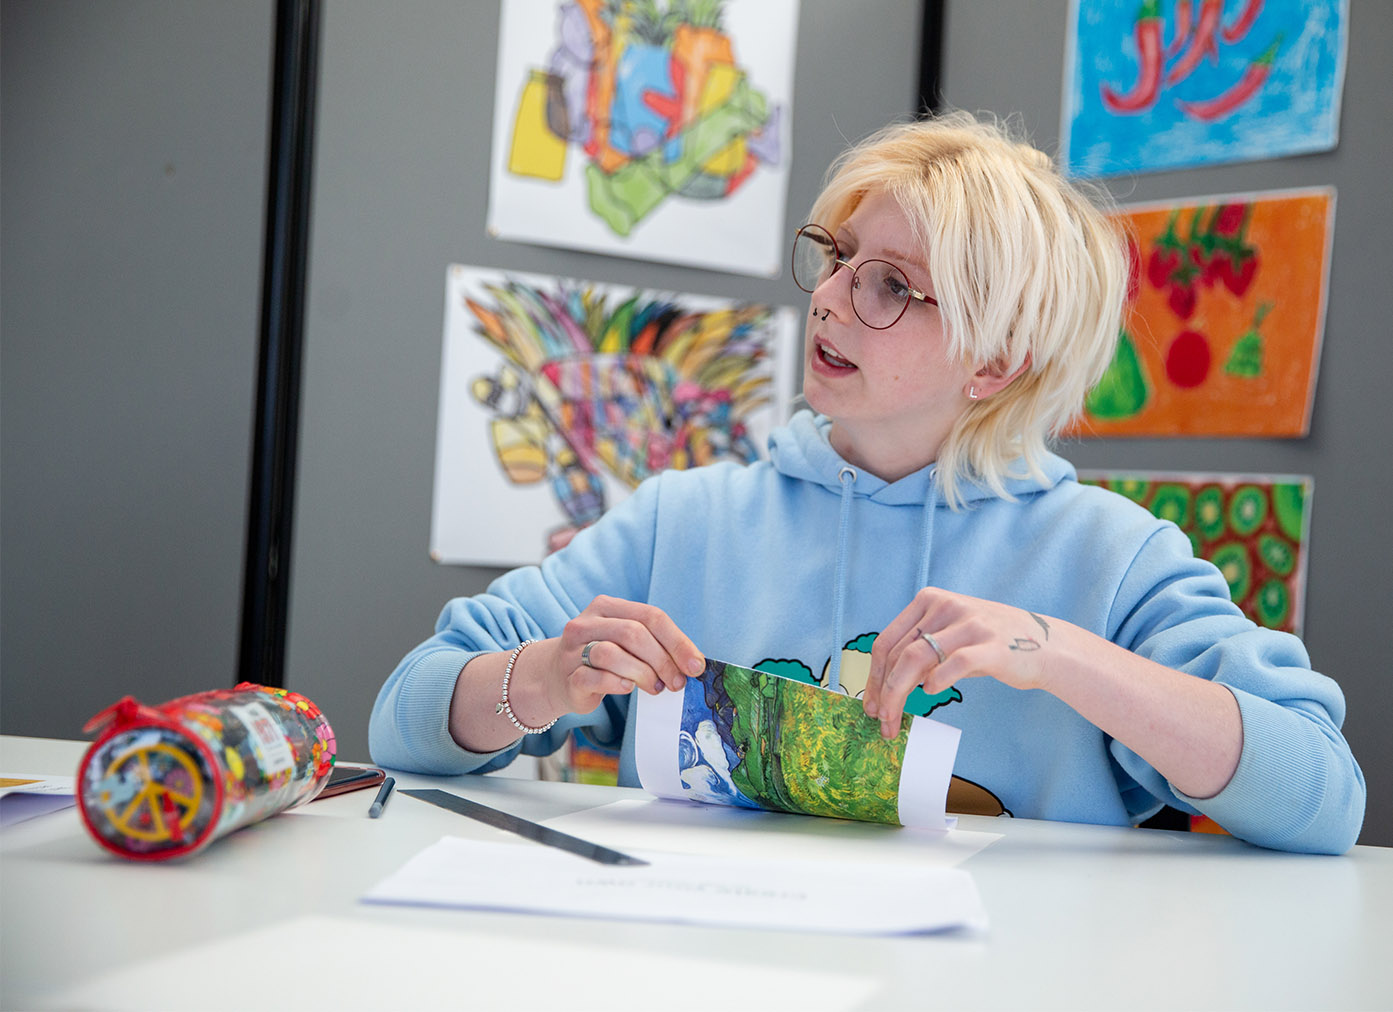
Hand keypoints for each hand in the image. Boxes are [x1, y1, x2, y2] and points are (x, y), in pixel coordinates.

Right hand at [541, 595, 704, 714]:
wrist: (555, 678)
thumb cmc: (602, 660)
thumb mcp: (626, 642)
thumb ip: (654, 644)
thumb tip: (693, 662)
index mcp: (607, 607)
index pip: (650, 616)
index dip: (677, 641)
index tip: (695, 666)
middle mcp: (587, 622)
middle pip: (634, 633)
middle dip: (663, 660)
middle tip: (676, 682)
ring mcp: (573, 649)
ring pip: (611, 653)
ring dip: (643, 673)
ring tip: (655, 687)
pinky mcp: (568, 676)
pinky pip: (595, 677)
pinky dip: (617, 684)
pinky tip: (628, 688)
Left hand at [861, 588, 1055, 737]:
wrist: (1046, 645)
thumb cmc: (991, 644)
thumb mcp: (950, 636)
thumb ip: (920, 651)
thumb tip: (884, 687)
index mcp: (929, 600)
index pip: (887, 641)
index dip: (873, 677)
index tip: (870, 704)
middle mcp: (946, 606)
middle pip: (898, 653)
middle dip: (883, 692)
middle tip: (880, 720)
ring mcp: (969, 623)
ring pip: (916, 659)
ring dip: (899, 695)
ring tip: (895, 719)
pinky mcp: (991, 645)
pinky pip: (952, 665)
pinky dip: (935, 682)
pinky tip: (930, 694)